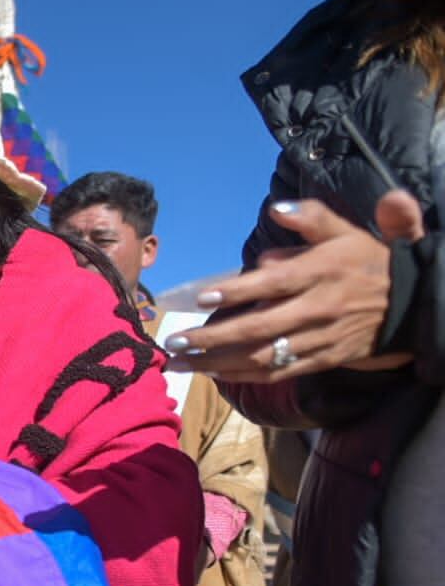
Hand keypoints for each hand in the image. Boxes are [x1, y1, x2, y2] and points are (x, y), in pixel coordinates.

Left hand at [166, 192, 425, 382]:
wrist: (411, 304)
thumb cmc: (366, 262)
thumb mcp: (345, 232)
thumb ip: (311, 218)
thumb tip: (277, 209)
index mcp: (320, 273)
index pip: (273, 283)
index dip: (237, 291)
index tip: (202, 297)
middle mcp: (317, 308)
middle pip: (258, 327)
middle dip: (212, 338)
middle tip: (174, 341)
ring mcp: (318, 339)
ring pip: (262, 356)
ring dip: (217, 363)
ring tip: (179, 363)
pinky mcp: (322, 360)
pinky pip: (279, 372)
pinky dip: (245, 376)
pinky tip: (214, 374)